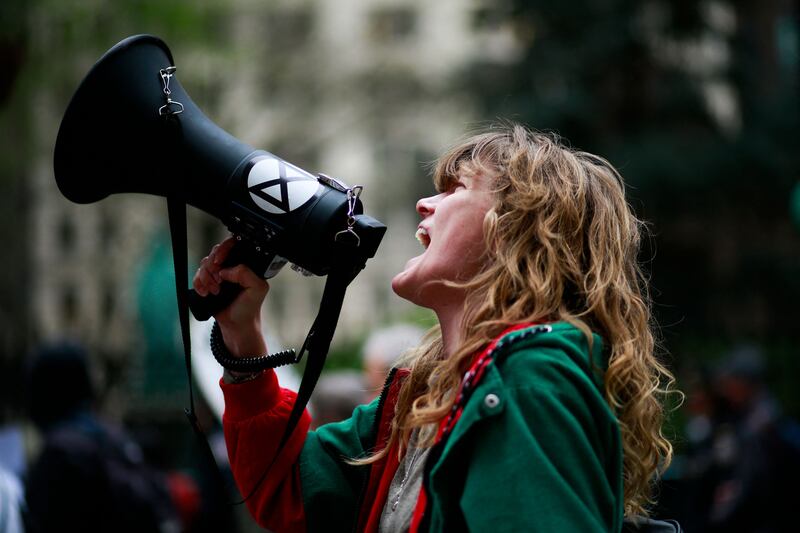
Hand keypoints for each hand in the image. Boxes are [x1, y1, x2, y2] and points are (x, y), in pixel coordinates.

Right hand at [193, 237, 268, 356]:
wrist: (236, 325)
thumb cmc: (248, 308)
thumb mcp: (257, 288)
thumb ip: (246, 273)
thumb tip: (226, 269)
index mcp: (245, 264)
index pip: (233, 245)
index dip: (223, 250)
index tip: (220, 262)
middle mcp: (231, 267)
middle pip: (215, 253)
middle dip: (213, 268)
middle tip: (218, 281)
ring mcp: (219, 274)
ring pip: (205, 264)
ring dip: (206, 278)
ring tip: (215, 291)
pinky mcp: (208, 283)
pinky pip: (197, 275)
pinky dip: (199, 283)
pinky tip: (205, 293)